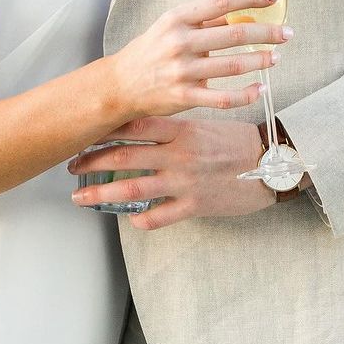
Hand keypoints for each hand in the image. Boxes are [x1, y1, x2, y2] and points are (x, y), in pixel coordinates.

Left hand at [70, 115, 273, 228]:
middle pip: (125, 155)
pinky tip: (129, 220)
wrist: (272, 162)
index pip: (134, 125)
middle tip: (71, 166)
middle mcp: (178, 154)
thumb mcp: (205, 124)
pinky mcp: (196, 205)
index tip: (84, 131)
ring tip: (80, 197)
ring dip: (101, 193)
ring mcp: (185, 181)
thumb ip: (175, 128)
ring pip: (133, 187)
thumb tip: (143, 126)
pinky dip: (141, 219)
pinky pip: (160, 216)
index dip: (105, 128)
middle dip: (92, 161)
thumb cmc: (238, 142)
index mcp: (181, 130)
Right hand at [109, 0, 290, 118]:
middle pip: (234, 34)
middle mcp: (180, 42)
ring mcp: (182, 72)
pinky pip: (224, 98)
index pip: (222, 2)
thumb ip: (203, 21)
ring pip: (233, 66)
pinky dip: (247, 94)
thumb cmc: (150, 51)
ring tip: (276, 57)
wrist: (120, 85)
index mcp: (178, 19)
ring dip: (261, 61)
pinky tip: (261, 88)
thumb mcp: (171, 26)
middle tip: (287, 33)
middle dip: (267, 33)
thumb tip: (242, 12)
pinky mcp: (185, 98)